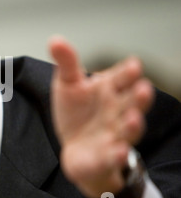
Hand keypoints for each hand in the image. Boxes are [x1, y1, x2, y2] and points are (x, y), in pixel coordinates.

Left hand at [48, 36, 153, 197]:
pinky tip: (118, 150)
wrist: (74, 147)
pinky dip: (117, 154)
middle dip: (139, 97)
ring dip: (133, 125)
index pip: (122, 78)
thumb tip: (55, 39)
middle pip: (132, 103)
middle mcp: (118, 111)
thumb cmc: (77, 112)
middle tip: (143, 88)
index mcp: (110, 90)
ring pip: (129, 130)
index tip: (133, 65)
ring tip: (133, 119)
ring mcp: (115, 135)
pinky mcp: (106, 158)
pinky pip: (113, 157)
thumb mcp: (67, 85)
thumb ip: (67, 63)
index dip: (127, 73)